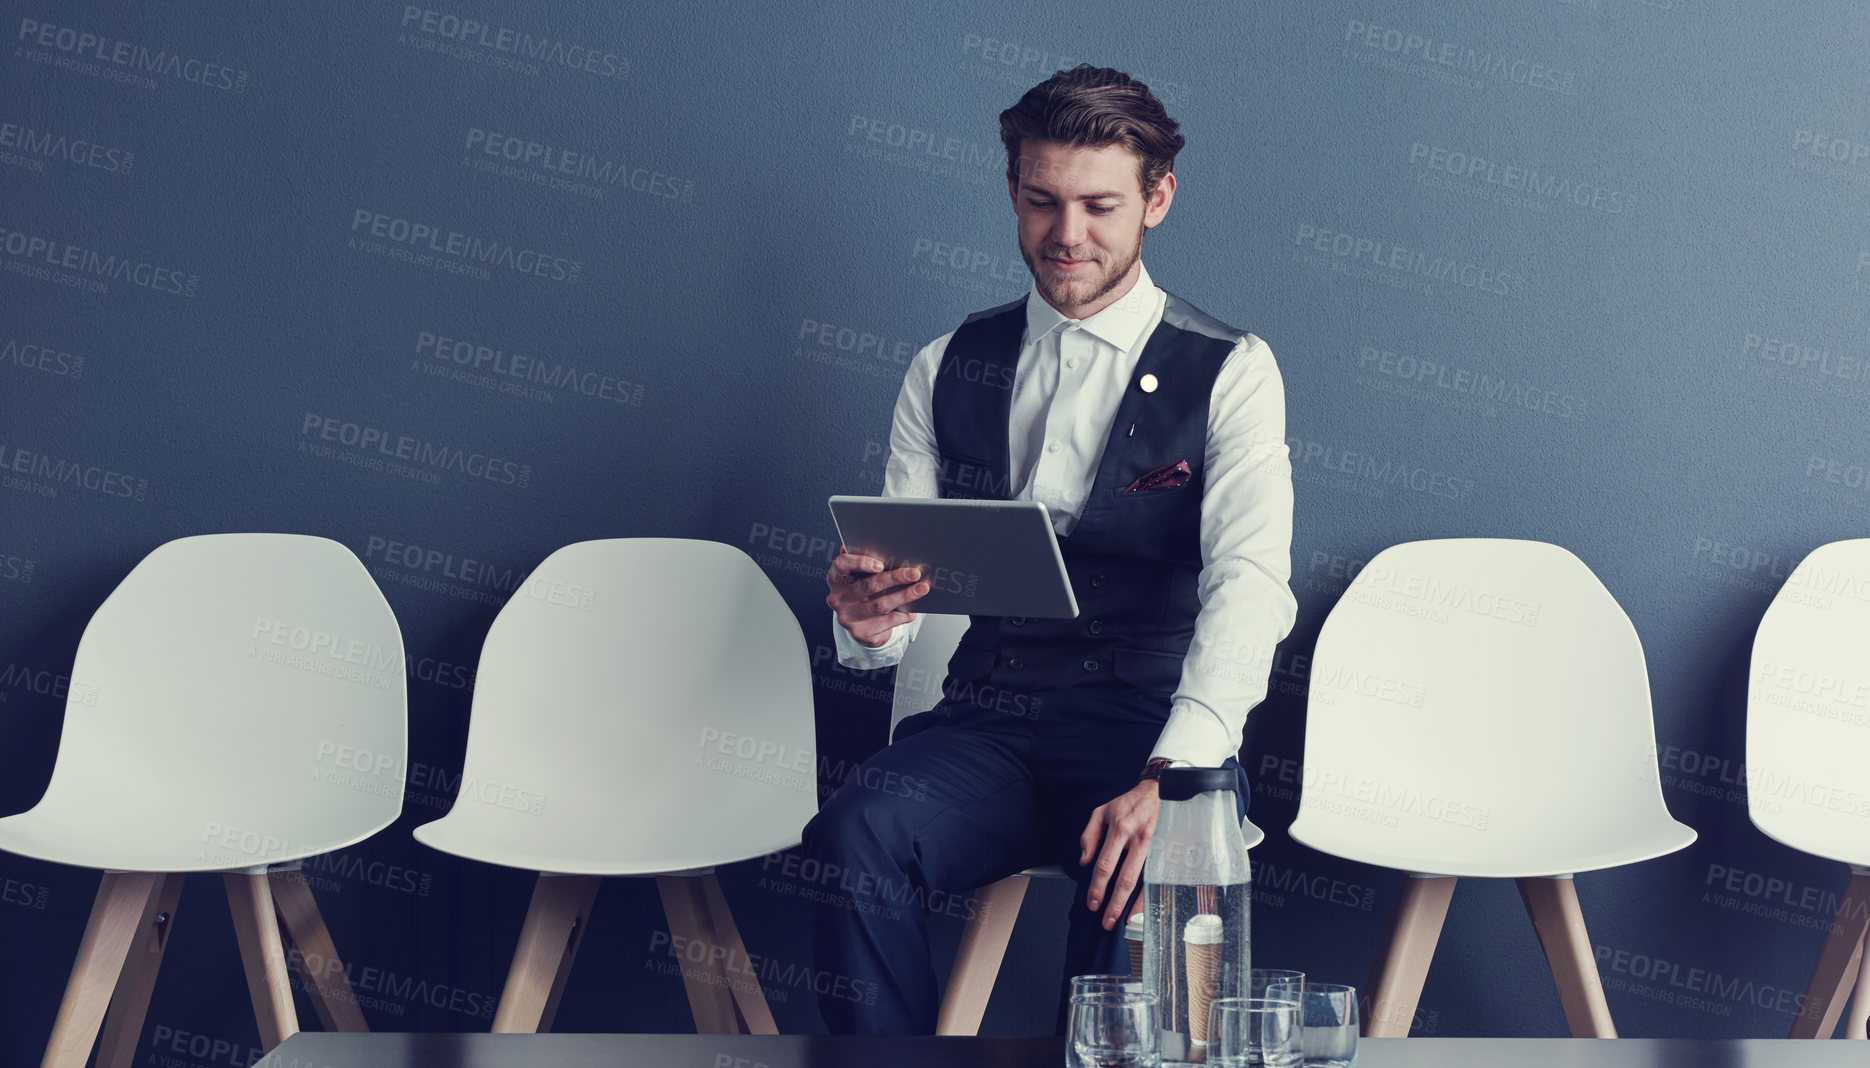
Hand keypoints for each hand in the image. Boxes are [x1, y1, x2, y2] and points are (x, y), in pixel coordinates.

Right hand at [825, 546, 928, 646]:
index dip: (860, 563)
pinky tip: (912, 610)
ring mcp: (848, 617)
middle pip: (868, 585)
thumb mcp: (861, 577)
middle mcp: (838, 598)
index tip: (881, 564)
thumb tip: (890, 551)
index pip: (842, 565)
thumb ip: (868, 563)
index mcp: (836, 578)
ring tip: (921, 588)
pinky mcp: (860, 633)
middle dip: (895, 578)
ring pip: (880, 604)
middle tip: (914, 573)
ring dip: (904, 596)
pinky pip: (886, 622)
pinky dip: (902, 615)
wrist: (862, 626)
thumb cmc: (864, 594)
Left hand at [1078, 779, 1159, 930]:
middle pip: (1125, 878)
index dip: (1097, 886)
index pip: (1106, 864)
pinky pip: (1157, 879)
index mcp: (1120, 829)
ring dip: (1132, 905)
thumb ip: (1089, 835)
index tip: (1092, 902)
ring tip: (1122, 922)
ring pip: (1143, 882)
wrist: (1160, 791)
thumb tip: (1084, 862)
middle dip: (1114, 903)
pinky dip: (1149, 897)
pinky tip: (1142, 910)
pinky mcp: (1167, 852)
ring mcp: (1156, 847)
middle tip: (1105, 921)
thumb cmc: (1130, 803)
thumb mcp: (1102, 811)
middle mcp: (1139, 839)